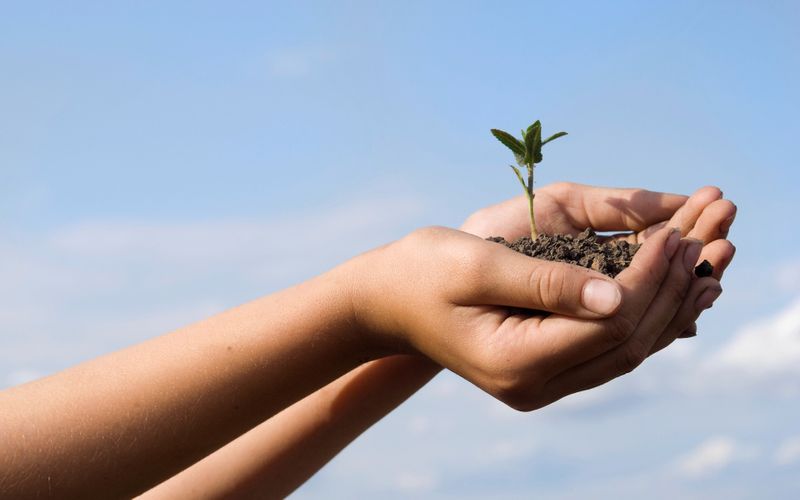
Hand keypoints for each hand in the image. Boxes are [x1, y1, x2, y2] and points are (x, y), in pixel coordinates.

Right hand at [345, 184, 735, 410]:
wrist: (388, 303)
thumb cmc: (423, 272)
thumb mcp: (477, 264)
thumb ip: (544, 280)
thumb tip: (615, 292)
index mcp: (514, 361)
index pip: (608, 320)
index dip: (649, 275)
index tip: (674, 230)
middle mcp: (534, 386)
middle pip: (628, 342)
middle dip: (671, 288)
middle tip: (705, 238)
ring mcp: (541, 386)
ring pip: (627, 352)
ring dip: (667, 305)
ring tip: (704, 260)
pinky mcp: (545, 373)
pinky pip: (610, 350)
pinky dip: (644, 317)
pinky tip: (669, 287)